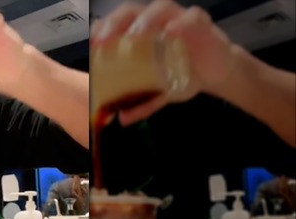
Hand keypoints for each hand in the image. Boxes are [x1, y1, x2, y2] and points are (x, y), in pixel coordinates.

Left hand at [91, 0, 234, 125]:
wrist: (215, 74)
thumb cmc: (180, 76)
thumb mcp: (158, 94)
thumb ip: (141, 103)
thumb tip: (123, 118)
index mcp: (139, 33)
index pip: (115, 24)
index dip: (102, 32)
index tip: (92, 47)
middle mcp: (155, 21)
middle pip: (130, 12)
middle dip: (114, 24)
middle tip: (104, 43)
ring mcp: (177, 19)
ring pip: (159, 8)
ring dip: (144, 21)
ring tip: (134, 37)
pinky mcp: (200, 23)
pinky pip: (190, 18)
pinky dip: (180, 24)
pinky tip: (171, 34)